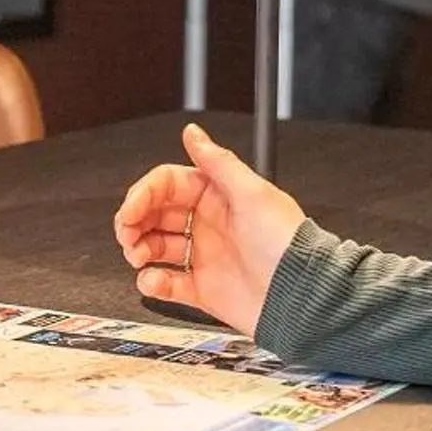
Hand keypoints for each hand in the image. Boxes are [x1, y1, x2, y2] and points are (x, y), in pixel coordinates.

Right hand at [113, 123, 303, 336]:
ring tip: (138, 256)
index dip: (144, 194)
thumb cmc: (288, 244)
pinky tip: (153, 280)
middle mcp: (209, 223)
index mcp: (218, 196)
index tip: (131, 210)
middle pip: (156, 214)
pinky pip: (168, 283)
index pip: (167, 185)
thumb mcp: (254, 194)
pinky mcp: (204, 289)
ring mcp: (205, 257)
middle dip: (135, 221)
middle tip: (127, 234)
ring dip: (139, 249)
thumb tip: (193, 132)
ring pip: (156, 246)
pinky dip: (153, 282)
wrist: (304, 298)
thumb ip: (219, 162)